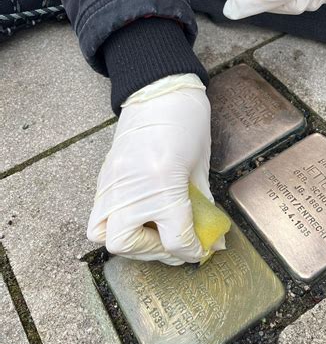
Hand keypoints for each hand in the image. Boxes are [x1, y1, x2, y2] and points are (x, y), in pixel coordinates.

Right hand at [87, 74, 224, 264]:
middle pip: (128, 244)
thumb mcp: (200, 168)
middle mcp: (130, 190)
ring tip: (153, 234)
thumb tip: (210, 237)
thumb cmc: (187, 124)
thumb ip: (201, 207)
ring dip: (131, 243)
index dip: (192, 251)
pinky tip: (140, 218)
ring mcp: (111, 184)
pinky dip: (117, 225)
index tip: (200, 251)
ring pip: (103, 234)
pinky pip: (98, 215)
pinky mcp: (102, 179)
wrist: (158, 92)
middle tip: (175, 244)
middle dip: (155, 251)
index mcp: (163, 186)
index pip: (175, 239)